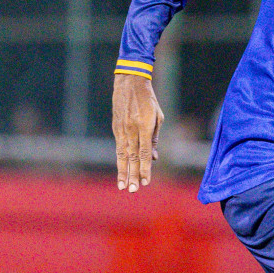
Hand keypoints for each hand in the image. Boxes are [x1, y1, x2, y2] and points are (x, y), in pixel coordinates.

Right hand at [113, 73, 163, 191]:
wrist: (130, 82)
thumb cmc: (149, 100)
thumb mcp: (158, 117)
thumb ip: (154, 138)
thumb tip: (153, 158)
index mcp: (143, 126)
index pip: (144, 152)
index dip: (145, 168)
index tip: (146, 182)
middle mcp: (131, 129)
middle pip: (132, 157)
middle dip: (132, 175)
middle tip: (132, 190)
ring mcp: (121, 129)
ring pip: (122, 154)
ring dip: (123, 172)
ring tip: (122, 186)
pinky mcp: (115, 128)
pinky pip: (118, 147)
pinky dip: (119, 160)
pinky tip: (121, 171)